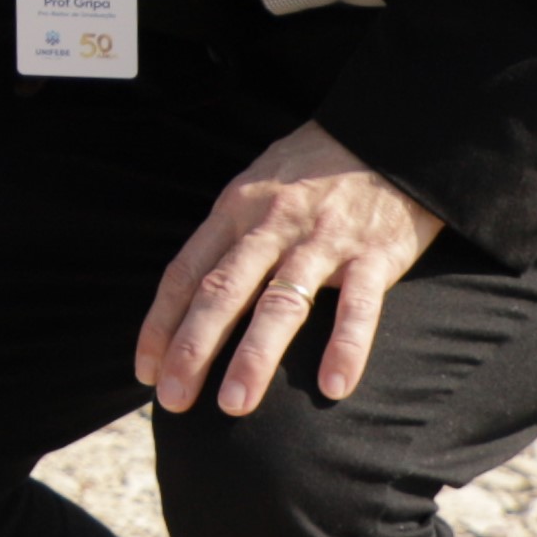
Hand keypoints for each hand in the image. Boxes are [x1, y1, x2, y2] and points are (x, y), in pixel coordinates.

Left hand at [136, 122, 446, 413]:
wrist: (389, 132)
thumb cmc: (315, 169)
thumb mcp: (257, 186)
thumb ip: (228, 237)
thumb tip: (189, 296)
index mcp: (235, 209)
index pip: (185, 273)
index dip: (161, 325)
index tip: (146, 373)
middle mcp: (272, 224)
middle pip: (221, 291)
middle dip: (193, 349)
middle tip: (174, 401)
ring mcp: (324, 239)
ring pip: (281, 302)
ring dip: (255, 356)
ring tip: (235, 404)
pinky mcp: (377, 252)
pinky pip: (359, 305)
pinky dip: (346, 346)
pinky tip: (334, 388)